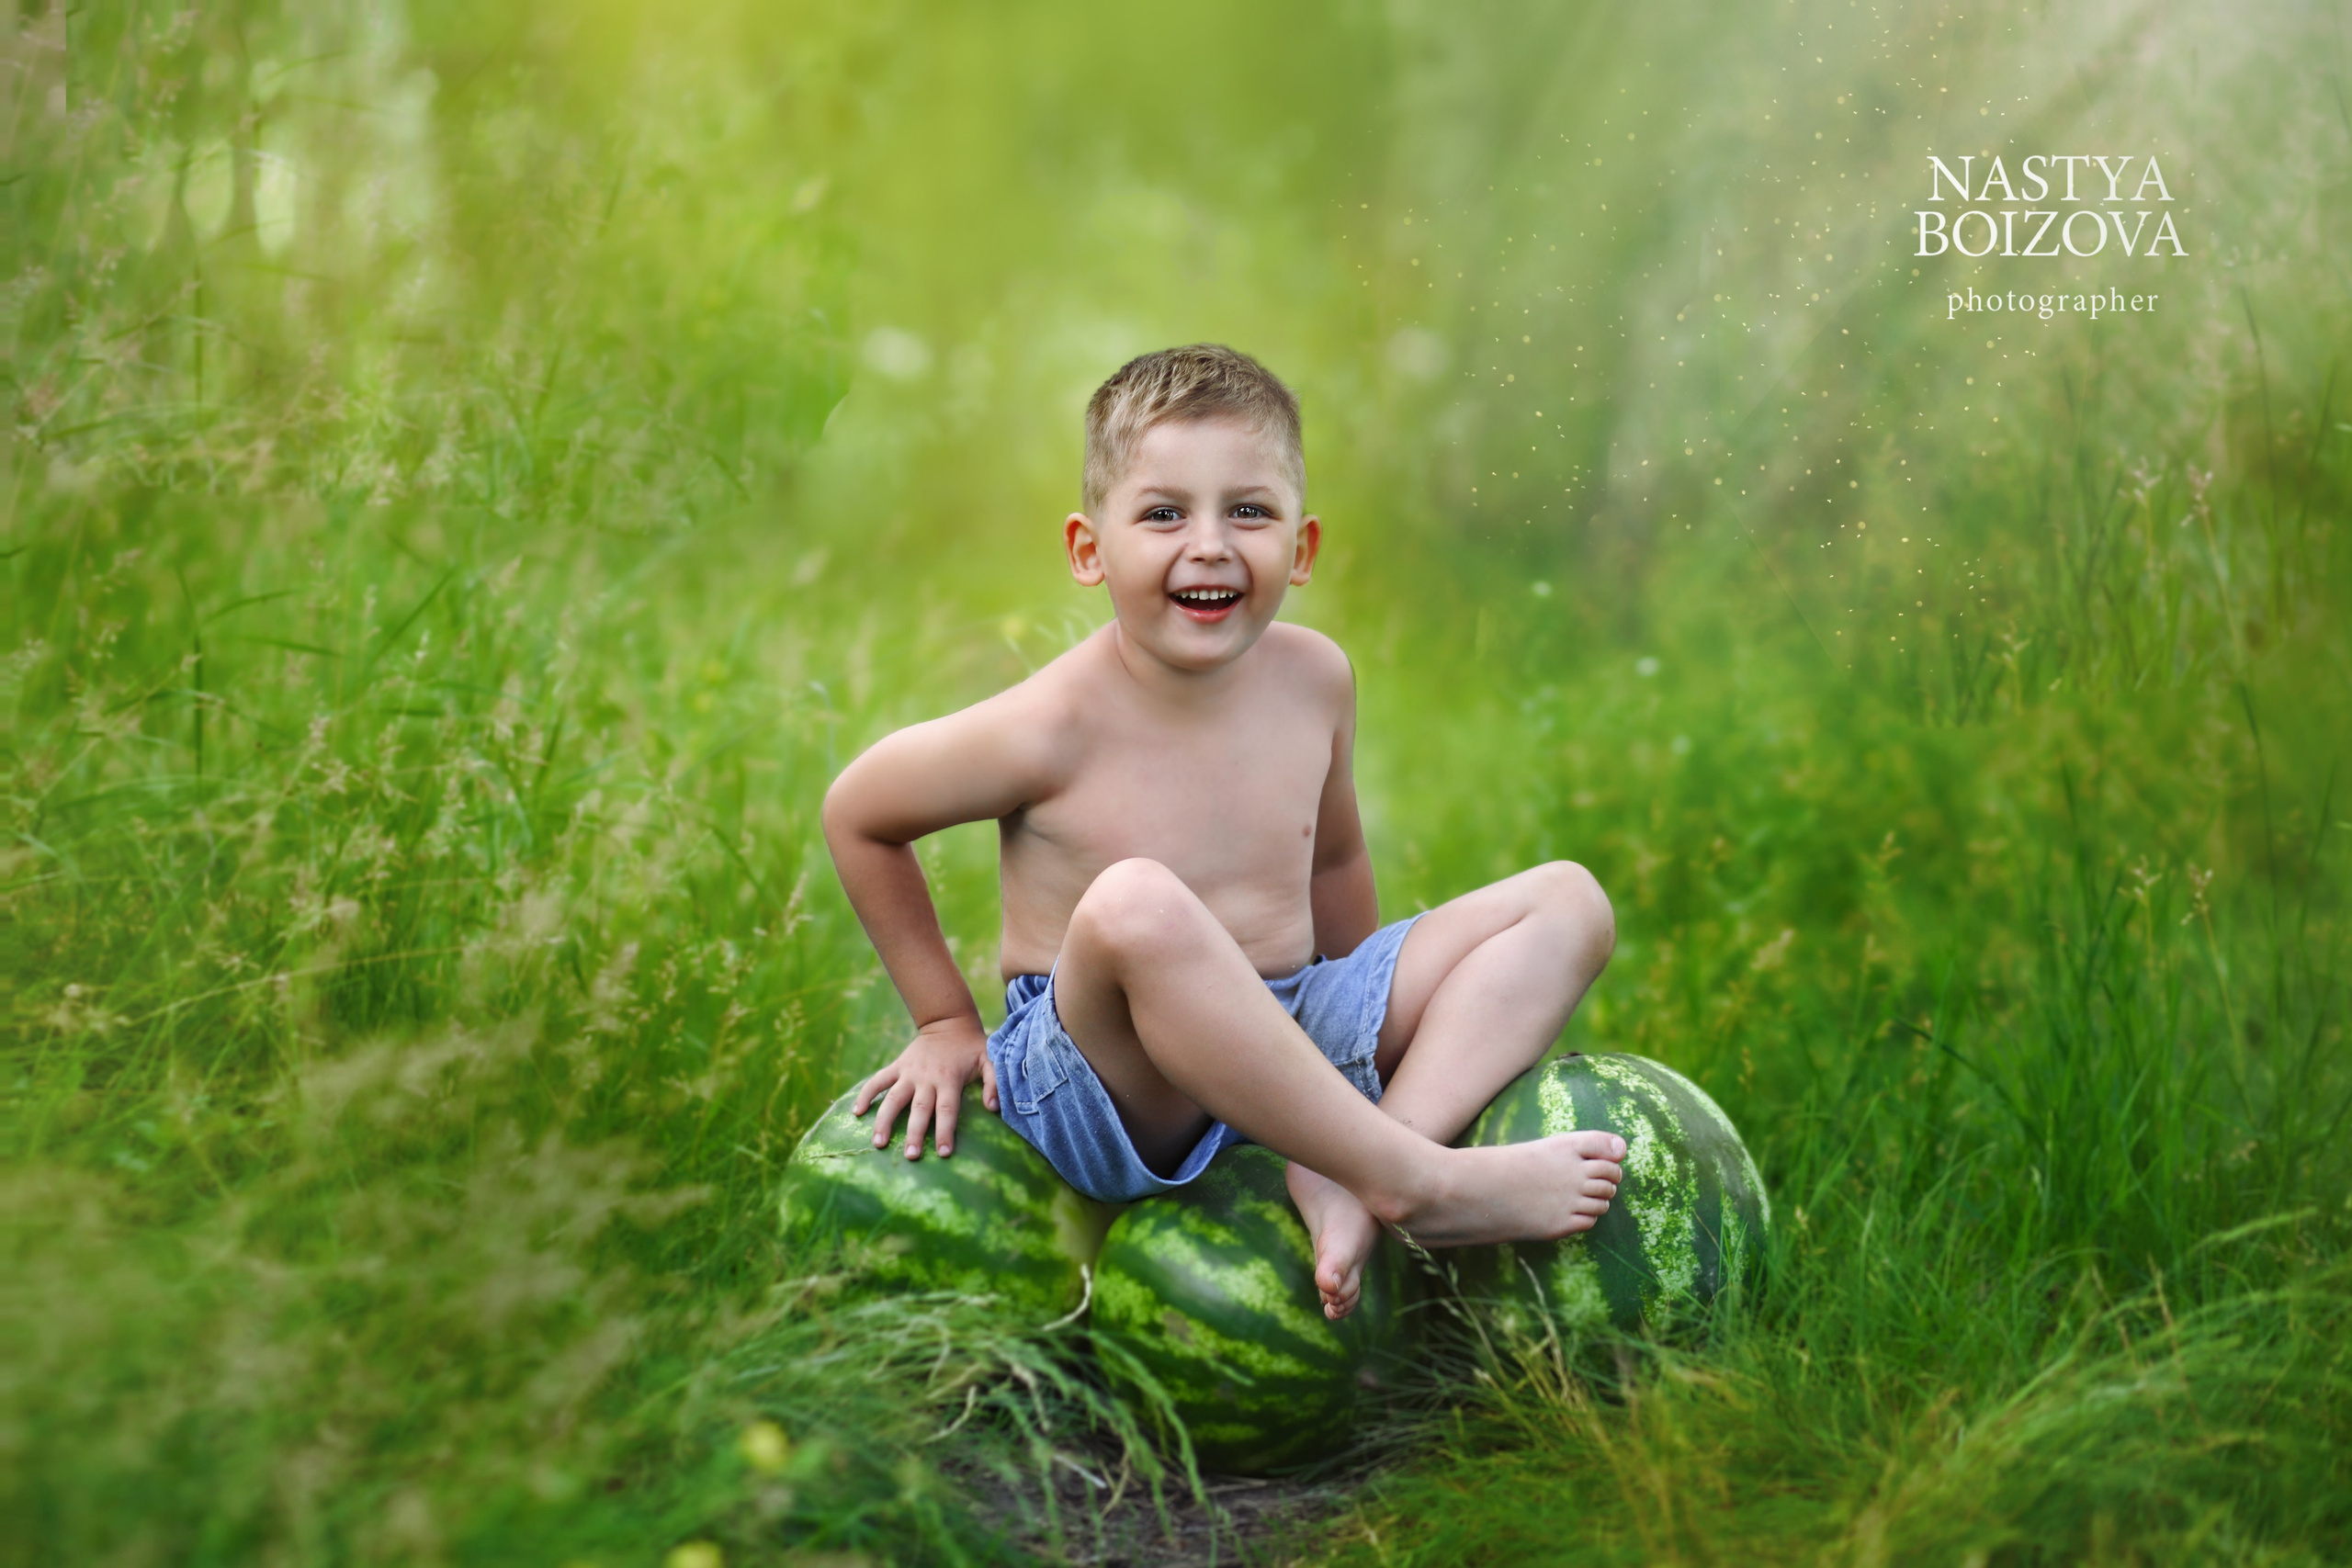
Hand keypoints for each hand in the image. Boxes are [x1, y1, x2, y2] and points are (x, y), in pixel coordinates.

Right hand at [852, 1014, 997, 1158]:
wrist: (948, 1022)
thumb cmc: (972, 1048)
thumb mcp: (990, 1060)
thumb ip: (994, 1083)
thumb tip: (993, 1107)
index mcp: (949, 1080)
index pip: (947, 1110)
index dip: (946, 1132)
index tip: (944, 1153)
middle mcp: (926, 1078)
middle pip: (919, 1110)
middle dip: (915, 1134)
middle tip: (911, 1156)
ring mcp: (909, 1072)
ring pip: (893, 1098)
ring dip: (884, 1121)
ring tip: (878, 1143)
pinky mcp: (897, 1066)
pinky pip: (877, 1081)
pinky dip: (866, 1094)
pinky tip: (856, 1112)